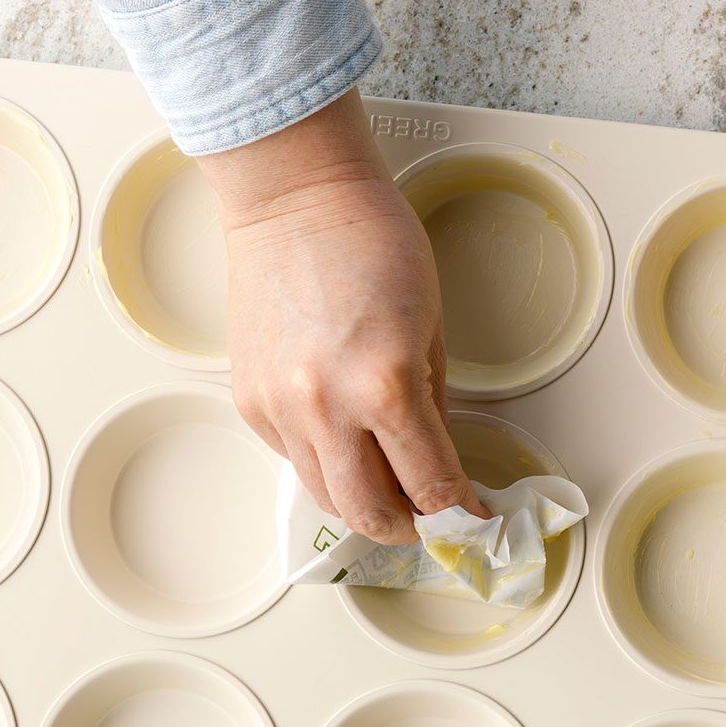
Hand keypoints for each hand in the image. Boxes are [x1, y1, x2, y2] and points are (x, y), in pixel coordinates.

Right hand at [198, 89, 485, 544]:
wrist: (295, 197)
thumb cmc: (373, 244)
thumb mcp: (433, 332)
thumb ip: (433, 413)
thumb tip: (440, 472)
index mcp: (385, 385)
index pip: (431, 488)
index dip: (462, 516)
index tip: (475, 522)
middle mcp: (325, 407)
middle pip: (371, 515)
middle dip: (410, 529)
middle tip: (432, 520)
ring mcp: (279, 409)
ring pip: (327, 498)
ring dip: (366, 505)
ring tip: (393, 487)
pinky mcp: (250, 403)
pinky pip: (296, 462)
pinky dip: (328, 465)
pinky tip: (347, 437)